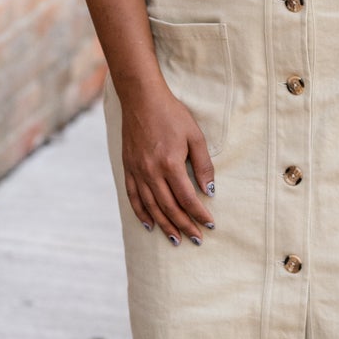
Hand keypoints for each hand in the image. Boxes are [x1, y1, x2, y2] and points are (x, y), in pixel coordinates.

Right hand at [119, 81, 215, 245]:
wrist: (141, 99)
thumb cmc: (172, 114)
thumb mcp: (195, 136)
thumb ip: (203, 165)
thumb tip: (210, 191)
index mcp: (170, 164)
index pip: (187, 198)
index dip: (199, 213)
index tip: (209, 224)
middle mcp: (151, 172)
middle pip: (169, 207)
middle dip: (184, 225)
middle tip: (196, 239)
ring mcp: (137, 171)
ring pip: (151, 207)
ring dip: (164, 225)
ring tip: (176, 240)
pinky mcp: (128, 168)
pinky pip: (133, 197)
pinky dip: (141, 213)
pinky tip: (150, 224)